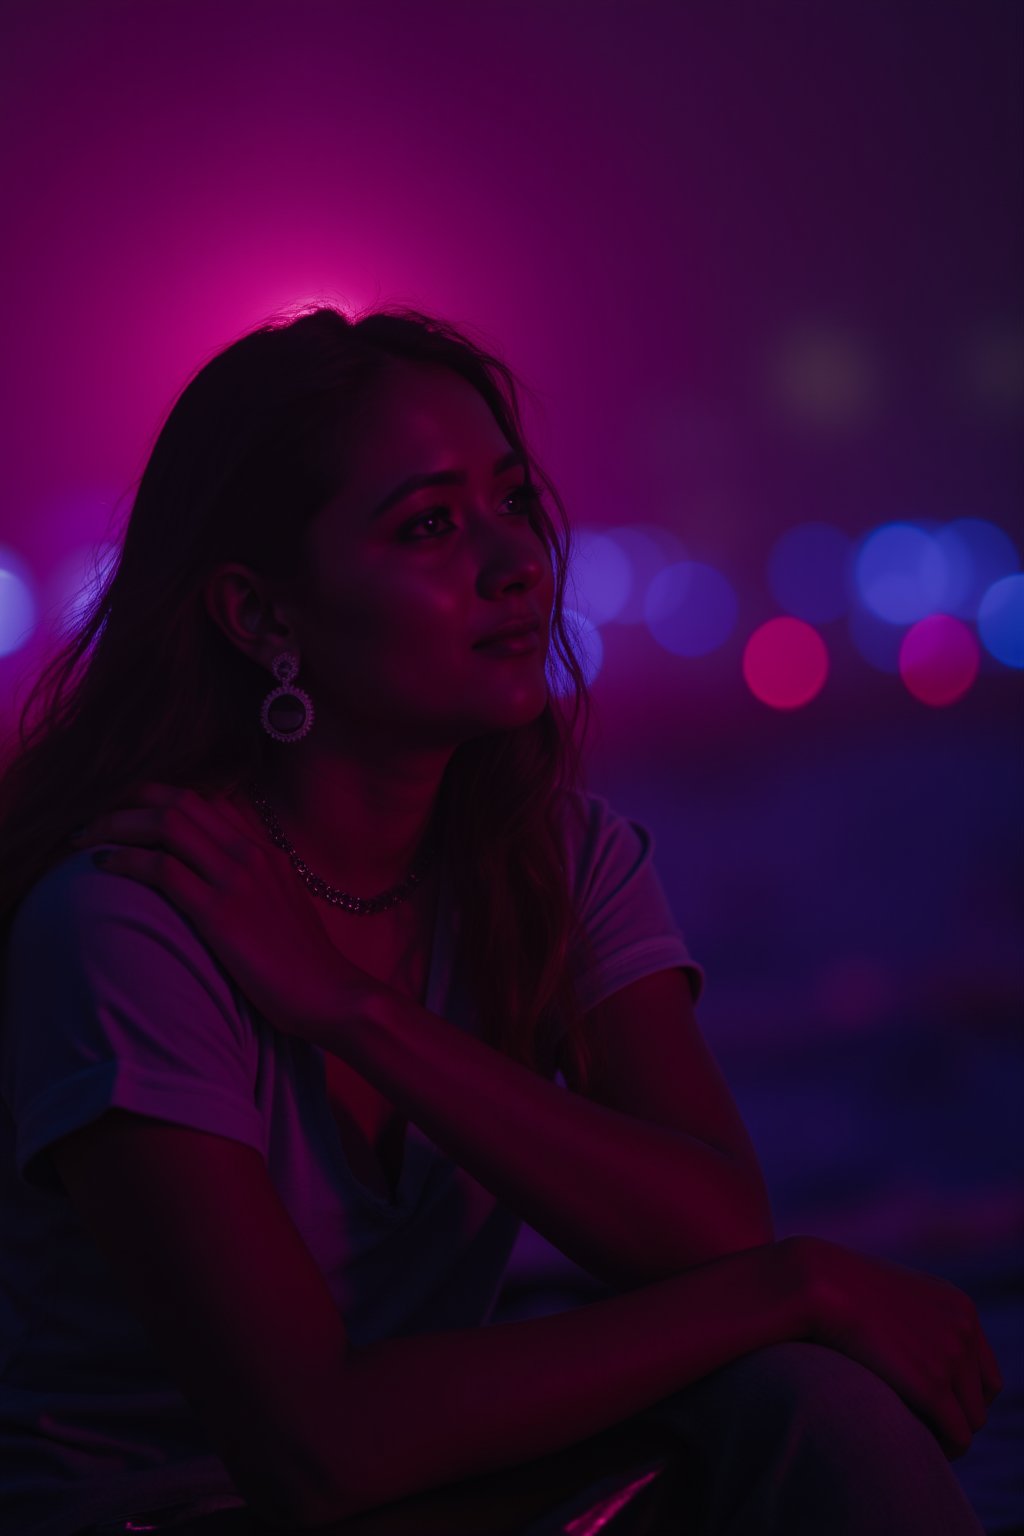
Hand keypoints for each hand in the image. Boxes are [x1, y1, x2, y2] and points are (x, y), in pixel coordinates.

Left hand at [70, 782, 381, 1043]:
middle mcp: (250, 853)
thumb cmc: (305, 965)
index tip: (125, 812)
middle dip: (127, 803)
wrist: (332, 994)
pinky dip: (126, 860)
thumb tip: (212, 885)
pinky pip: (162, 869)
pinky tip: (105, 867)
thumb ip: (251, 885)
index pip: (203, 802)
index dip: (156, 799)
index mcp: (264, 851)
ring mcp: (236, 879)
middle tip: (94, 820)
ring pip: (165, 824)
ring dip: (117, 824)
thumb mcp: (282, 908)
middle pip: (179, 801)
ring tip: (85, 839)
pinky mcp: (220, 912)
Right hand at [788, 1234, 1003, 1460]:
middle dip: (956, 1415)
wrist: (820, 1282)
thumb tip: (913, 1355)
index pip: (986, 1372)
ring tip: (919, 1438)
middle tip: (925, 1427)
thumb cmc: (839, 1289)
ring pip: (972, 1420)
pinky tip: (920, 1446)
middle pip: (982, 1398)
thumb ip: (915, 1322)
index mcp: (959, 1307)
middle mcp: (964, 1328)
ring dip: (949, 1433)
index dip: (965, 1397)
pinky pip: (958, 1435)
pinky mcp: (932, 1384)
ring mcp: (952, 1355)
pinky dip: (945, 1448)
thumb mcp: (891, 1296)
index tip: (938, 1409)